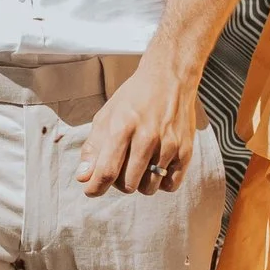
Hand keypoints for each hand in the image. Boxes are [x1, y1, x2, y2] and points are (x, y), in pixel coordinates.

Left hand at [78, 56, 203, 196]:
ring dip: (140, 183)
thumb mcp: (106, 116)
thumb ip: (93, 148)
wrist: (169, 78)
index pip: (107, 171)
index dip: (95, 187)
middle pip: (128, 184)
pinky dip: (161, 182)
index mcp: (122, 127)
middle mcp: (147, 137)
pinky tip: (156, 167)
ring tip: (139, 166)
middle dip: (118, 183)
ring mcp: (169, 145)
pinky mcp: (186, 150)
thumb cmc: (133, 99)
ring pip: (149, 188)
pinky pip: (170, 185)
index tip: (91, 190)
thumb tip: (83, 178)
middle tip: (120, 168)